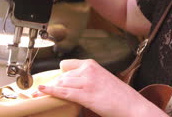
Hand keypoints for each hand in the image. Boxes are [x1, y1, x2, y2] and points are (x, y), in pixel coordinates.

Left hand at [33, 59, 166, 116]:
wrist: (132, 105)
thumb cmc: (119, 96)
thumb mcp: (102, 79)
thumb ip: (87, 78)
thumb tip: (72, 83)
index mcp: (92, 65)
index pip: (66, 65)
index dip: (59, 75)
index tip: (53, 81)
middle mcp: (88, 70)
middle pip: (62, 76)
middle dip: (54, 85)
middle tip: (46, 92)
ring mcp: (86, 82)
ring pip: (61, 84)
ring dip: (51, 90)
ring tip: (39, 95)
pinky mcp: (85, 95)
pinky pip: (63, 92)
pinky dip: (50, 92)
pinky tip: (41, 92)